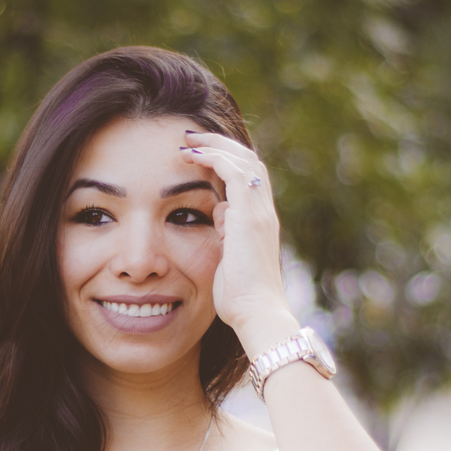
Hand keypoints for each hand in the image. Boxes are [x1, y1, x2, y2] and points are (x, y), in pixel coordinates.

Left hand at [181, 129, 297, 355]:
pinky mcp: (248, 216)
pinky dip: (212, 158)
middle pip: (249, 161)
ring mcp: (259, 212)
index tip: (198, 155)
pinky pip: (233, 172)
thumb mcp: (228, 259)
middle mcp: (264, 212)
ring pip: (243, 160)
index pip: (248, 178)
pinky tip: (189, 155)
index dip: (225, 160)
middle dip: (219, 144)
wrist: (256, 313)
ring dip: (213, 145)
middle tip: (190, 137)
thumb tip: (217, 214)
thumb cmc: (240, 298)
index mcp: (260, 222)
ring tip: (187, 139)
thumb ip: (225, 234)